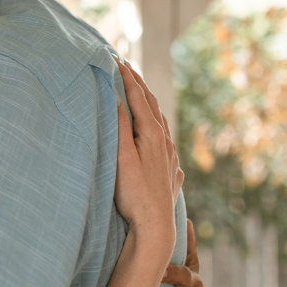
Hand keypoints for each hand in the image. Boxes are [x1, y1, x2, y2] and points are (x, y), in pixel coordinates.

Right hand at [113, 59, 180, 243]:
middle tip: (126, 67)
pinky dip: (156, 126)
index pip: (137, 97)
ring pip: (160, 122)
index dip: (126, 77)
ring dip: (148, 104)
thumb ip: (118, 125)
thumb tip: (114, 95)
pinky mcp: (171, 171)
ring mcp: (170, 156)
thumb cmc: (133, 193)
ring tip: (138, 93)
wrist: (155, 227)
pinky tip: (155, 133)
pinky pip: (165, 140)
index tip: (116, 59)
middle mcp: (165, 141)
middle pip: (151, 105)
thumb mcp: (121, 157)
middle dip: (138, 84)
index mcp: (151, 133)